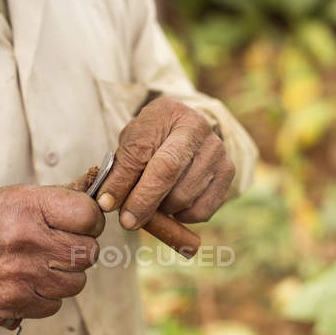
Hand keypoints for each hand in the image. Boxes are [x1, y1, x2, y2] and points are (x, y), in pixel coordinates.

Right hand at [0, 184, 104, 318]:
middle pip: (89, 252)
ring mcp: (23, 274)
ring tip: (48, 264)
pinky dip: (50, 296)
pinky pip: (56, 304)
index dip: (92, 221)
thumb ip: (59, 199)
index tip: (83, 224)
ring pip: (77, 282)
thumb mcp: (17, 197)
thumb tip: (98, 199)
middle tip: (63, 245)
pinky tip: (34, 282)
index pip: (89, 216)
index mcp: (30, 206)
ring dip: (67, 275)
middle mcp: (29, 239)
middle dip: (81, 249)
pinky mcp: (16, 302)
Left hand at [97, 98, 234, 228]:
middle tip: (127, 219)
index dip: (123, 182)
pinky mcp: (228, 174)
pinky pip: (201, 211)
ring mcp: (218, 152)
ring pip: (183, 198)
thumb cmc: (154, 138)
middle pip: (167, 175)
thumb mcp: (132, 142)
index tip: (107, 204)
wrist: (187, 130)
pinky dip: (182, 217)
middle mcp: (199, 130)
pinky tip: (173, 206)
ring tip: (153, 202)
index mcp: (169, 114)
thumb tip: (109, 203)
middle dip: (142, 203)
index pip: (143, 152)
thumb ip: (121, 168)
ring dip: (162, 210)